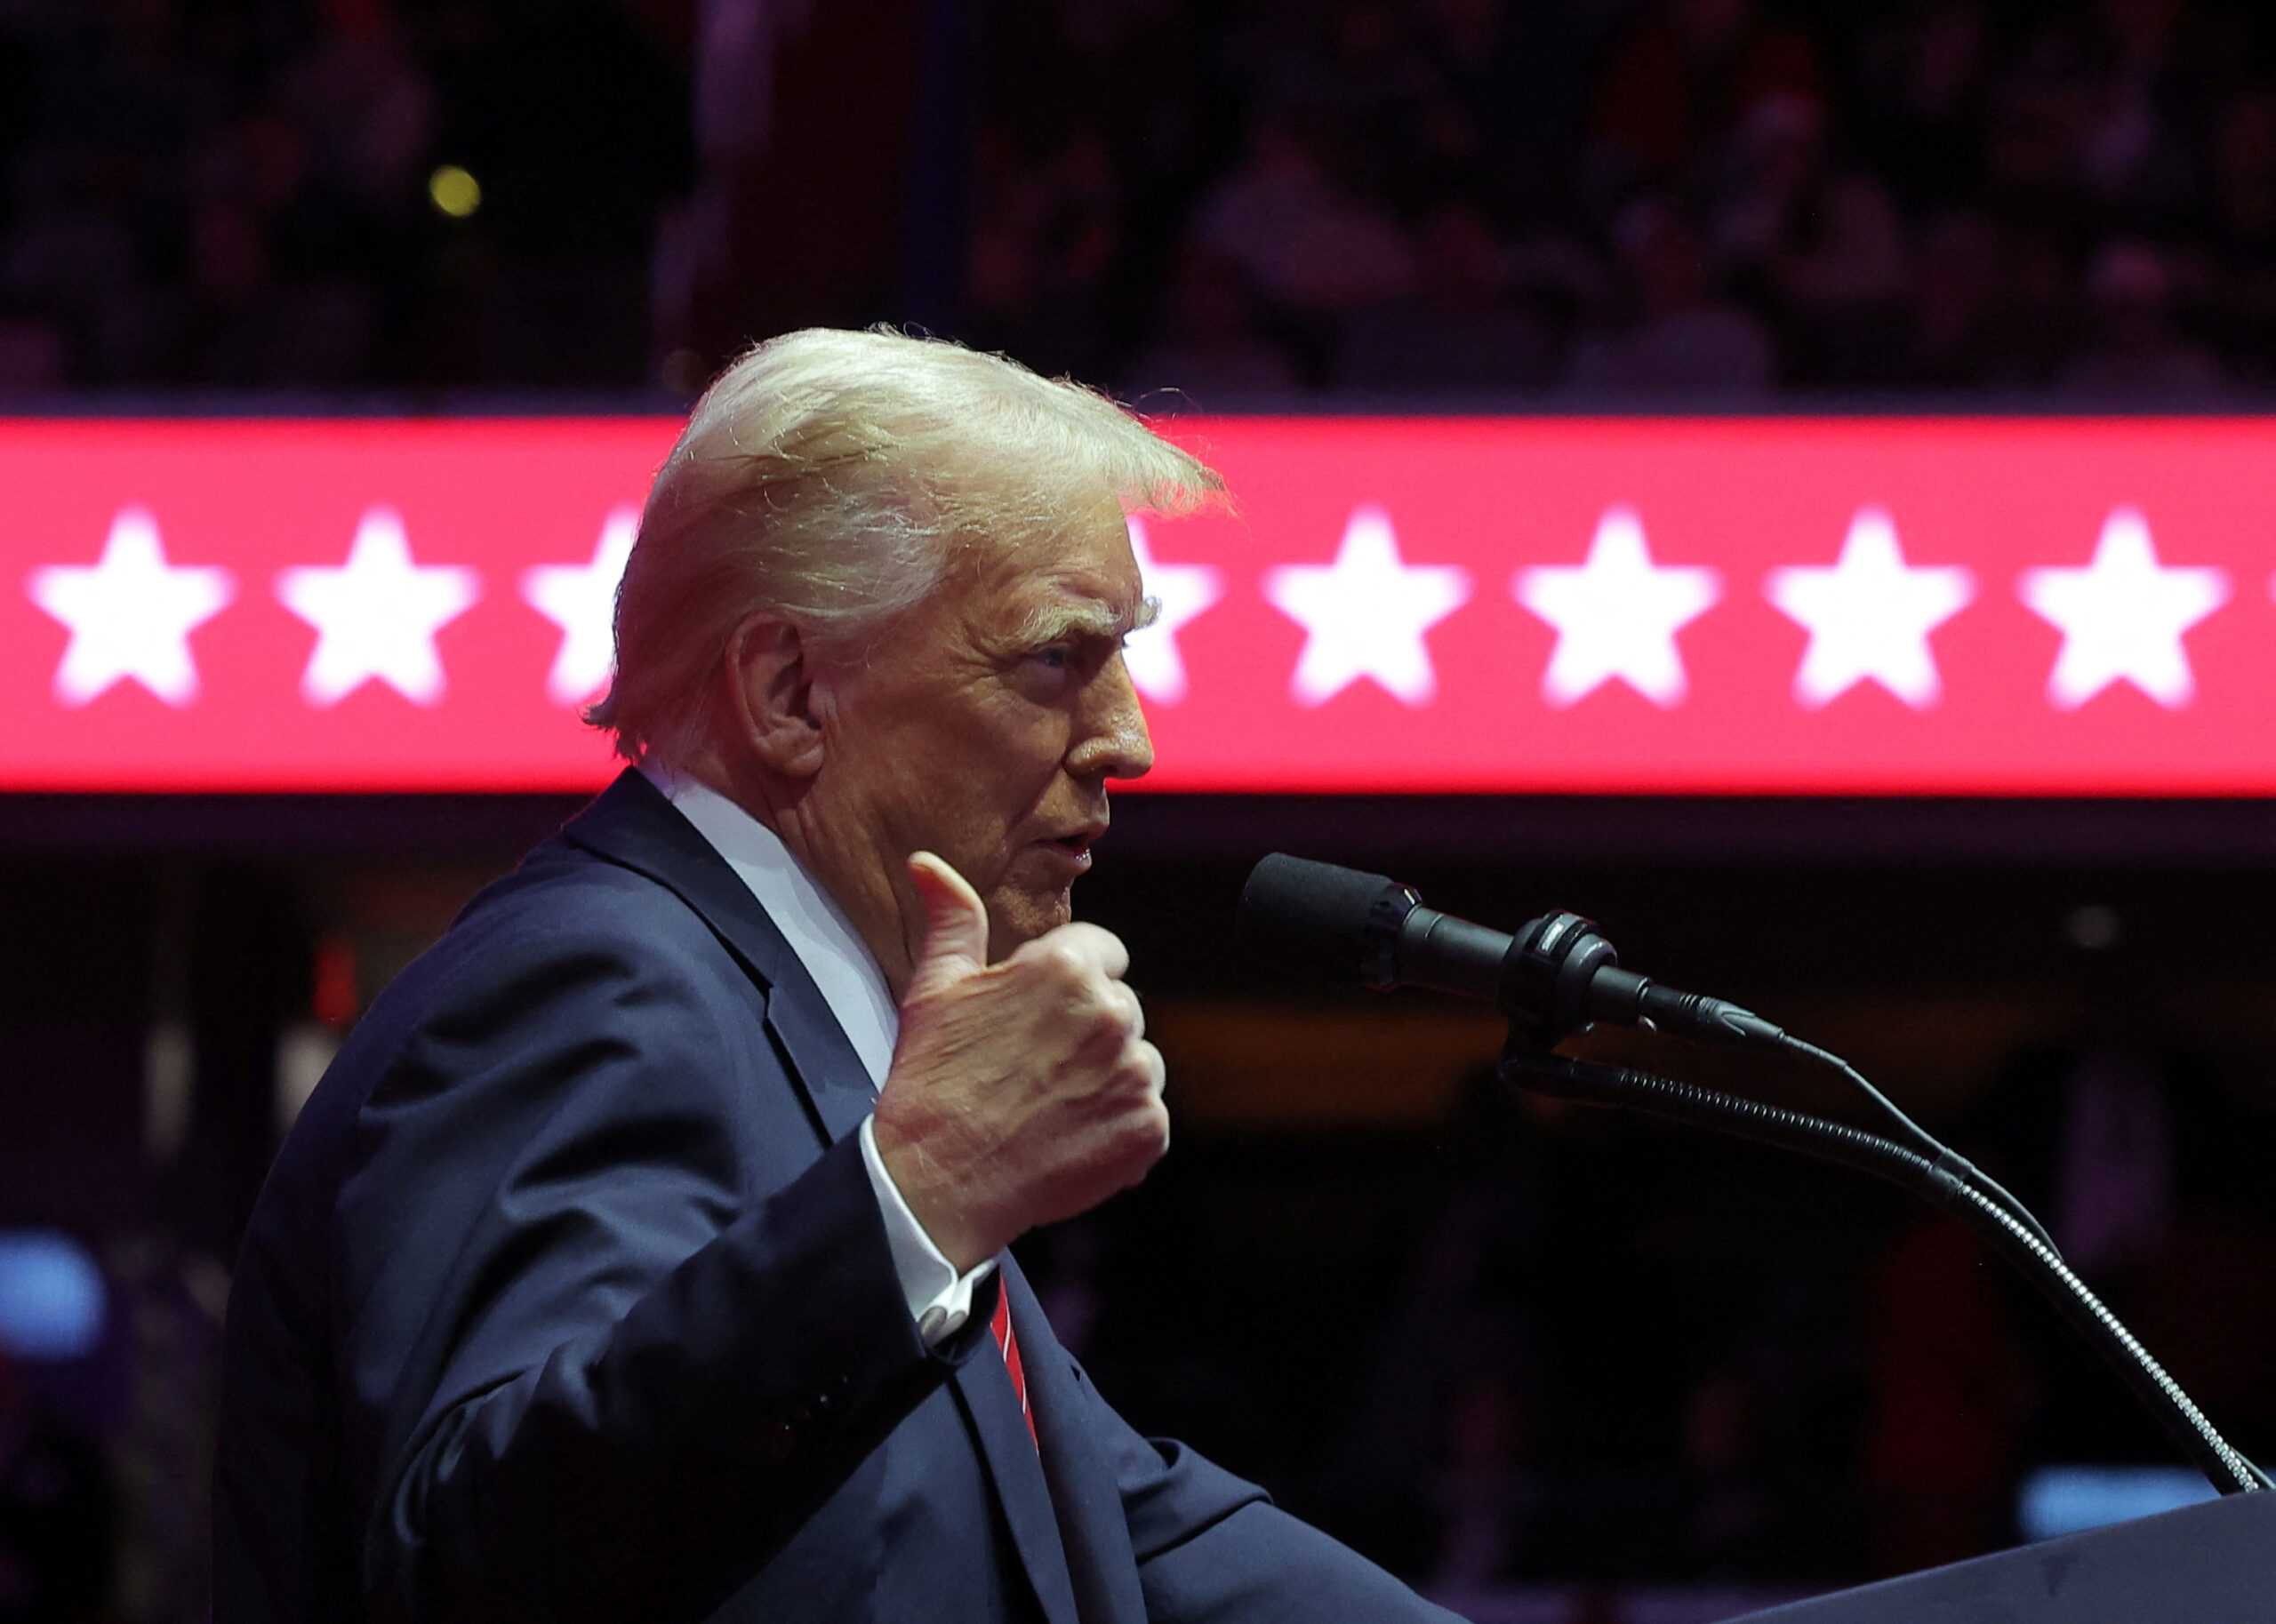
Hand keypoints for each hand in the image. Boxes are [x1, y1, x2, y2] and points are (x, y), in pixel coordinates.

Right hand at [870, 851, 1167, 1272]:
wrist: (936, 1181)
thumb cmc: (932, 1082)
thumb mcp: (935, 987)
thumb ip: (952, 918)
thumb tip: (929, 864)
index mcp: (1066, 967)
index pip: (1103, 953)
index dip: (1069, 983)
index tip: (1041, 1016)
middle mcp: (1112, 1014)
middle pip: (1121, 1008)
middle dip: (1088, 1032)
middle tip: (1034, 1068)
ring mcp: (1136, 1075)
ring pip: (1137, 1062)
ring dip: (1105, 1080)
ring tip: (1048, 1105)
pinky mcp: (1148, 1130)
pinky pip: (1147, 1117)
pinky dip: (1117, 1129)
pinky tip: (1068, 1136)